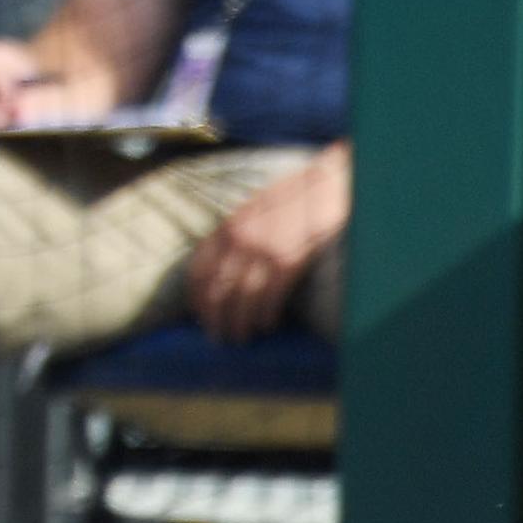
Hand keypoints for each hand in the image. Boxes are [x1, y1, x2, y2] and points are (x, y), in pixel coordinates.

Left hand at [187, 150, 348, 342]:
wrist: (325, 185)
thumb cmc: (291, 199)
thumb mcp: (253, 212)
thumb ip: (237, 235)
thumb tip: (226, 266)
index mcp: (228, 227)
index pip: (199, 269)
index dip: (197, 297)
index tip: (199, 316)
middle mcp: (239, 239)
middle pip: (217, 287)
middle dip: (214, 316)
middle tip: (218, 338)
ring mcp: (263, 249)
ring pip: (242, 296)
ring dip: (239, 321)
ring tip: (241, 337)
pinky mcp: (289, 259)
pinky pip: (271, 294)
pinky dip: (266, 314)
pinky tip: (267, 325)